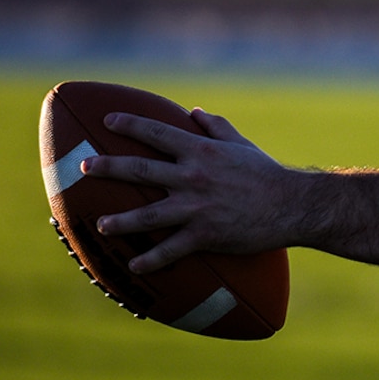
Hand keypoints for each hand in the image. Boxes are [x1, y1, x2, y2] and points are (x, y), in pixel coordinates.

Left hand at [85, 109, 311, 273]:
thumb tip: (194, 112)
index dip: (129, 124)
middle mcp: (192, 177)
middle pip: (139, 169)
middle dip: (108, 167)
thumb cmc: (267, 174)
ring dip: (120, 221)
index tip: (107, 122)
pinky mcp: (205, 235)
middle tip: (85, 167)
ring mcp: (197, 207)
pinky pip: (171, 250)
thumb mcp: (241, 145)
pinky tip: (134, 267)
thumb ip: (216, 127)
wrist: (294, 206)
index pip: (155, 132)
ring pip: (147, 215)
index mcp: (200, 151)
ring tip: (100, 224)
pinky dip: (151, 260)